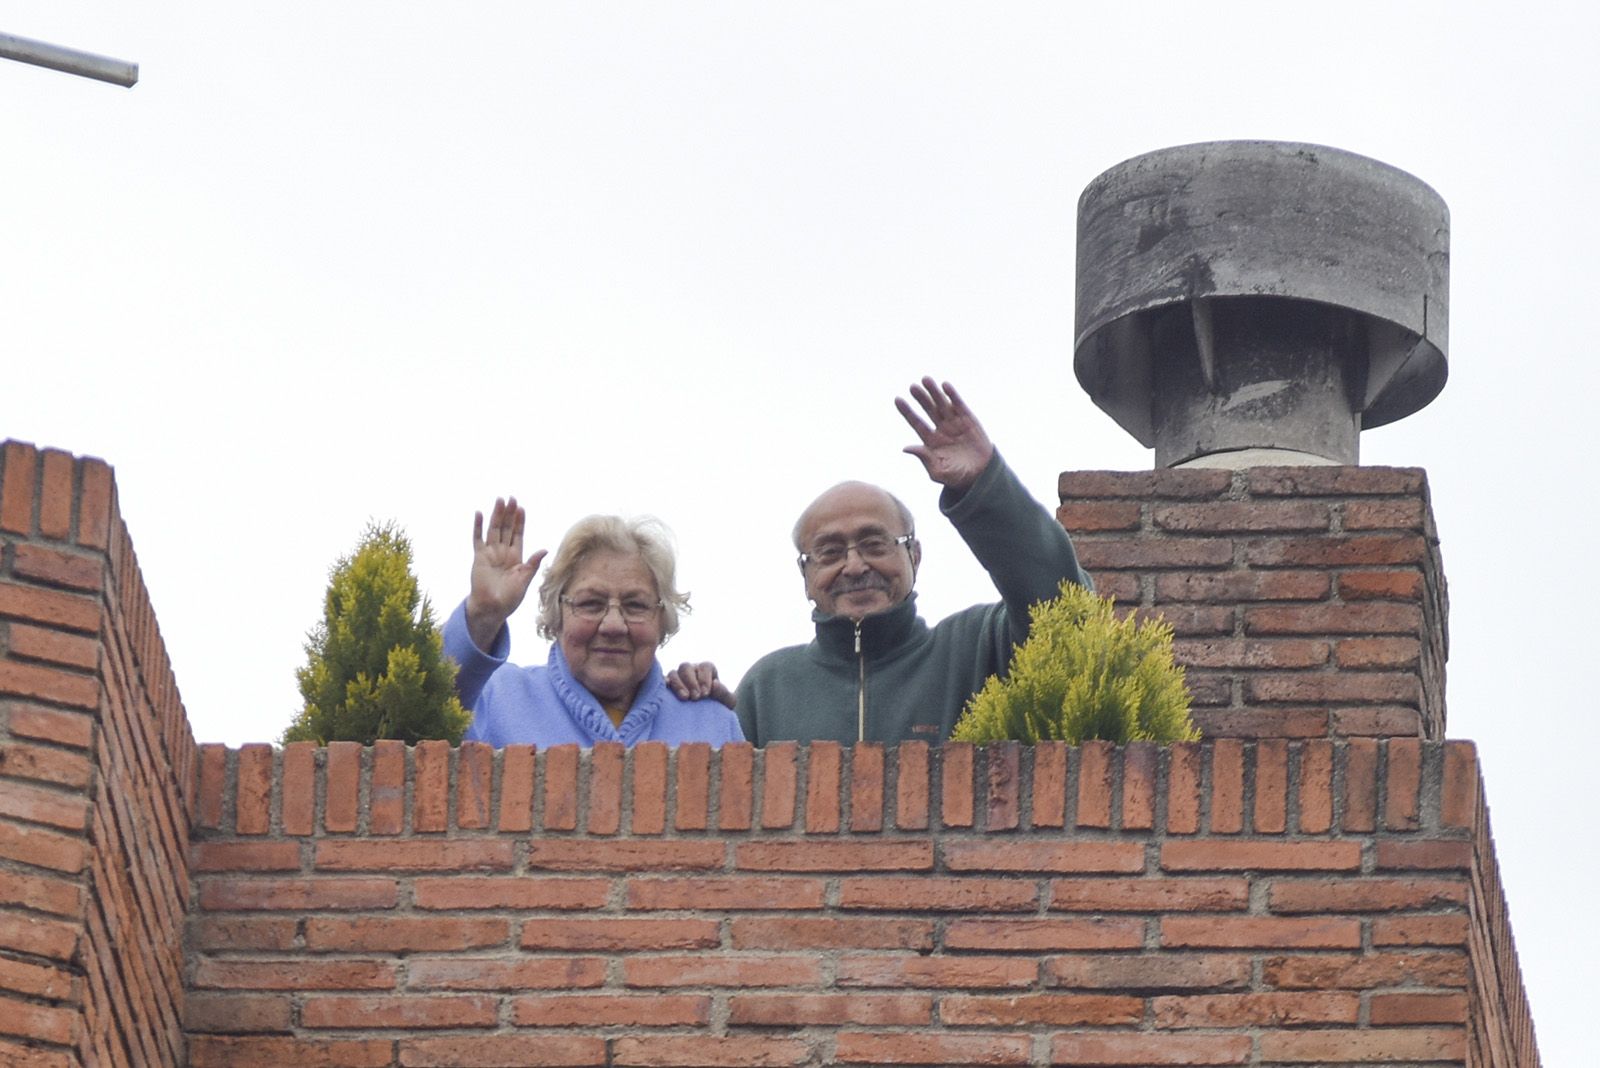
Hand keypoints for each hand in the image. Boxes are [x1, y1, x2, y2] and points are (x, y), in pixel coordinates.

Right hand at [465, 497, 547, 650]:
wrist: (492, 608)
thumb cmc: (509, 598)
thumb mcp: (524, 580)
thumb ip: (532, 564)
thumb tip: (544, 549)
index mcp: (516, 557)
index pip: (518, 534)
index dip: (519, 521)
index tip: (521, 508)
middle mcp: (503, 552)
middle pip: (506, 528)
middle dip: (509, 513)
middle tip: (511, 498)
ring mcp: (490, 553)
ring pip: (494, 530)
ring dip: (496, 515)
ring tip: (499, 500)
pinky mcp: (479, 557)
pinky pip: (478, 539)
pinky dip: (478, 526)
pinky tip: (479, 514)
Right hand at [666, 661, 735, 709]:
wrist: (706, 720)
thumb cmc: (718, 708)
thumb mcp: (727, 703)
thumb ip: (725, 693)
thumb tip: (715, 684)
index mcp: (706, 670)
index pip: (705, 666)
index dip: (705, 678)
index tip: (706, 694)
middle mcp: (691, 670)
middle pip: (686, 667)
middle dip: (691, 682)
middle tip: (696, 698)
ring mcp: (677, 677)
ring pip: (674, 673)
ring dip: (678, 684)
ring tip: (685, 698)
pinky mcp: (667, 686)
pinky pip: (662, 681)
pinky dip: (665, 685)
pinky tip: (668, 694)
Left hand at [896, 377, 994, 492]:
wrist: (981, 476)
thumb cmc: (957, 477)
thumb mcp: (938, 471)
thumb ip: (924, 458)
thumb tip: (906, 448)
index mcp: (930, 441)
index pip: (916, 423)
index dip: (907, 411)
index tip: (897, 399)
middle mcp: (941, 429)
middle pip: (928, 410)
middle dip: (920, 398)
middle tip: (912, 387)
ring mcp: (954, 423)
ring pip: (942, 404)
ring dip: (934, 392)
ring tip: (925, 379)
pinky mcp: (969, 420)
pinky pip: (959, 405)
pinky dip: (952, 395)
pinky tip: (945, 385)